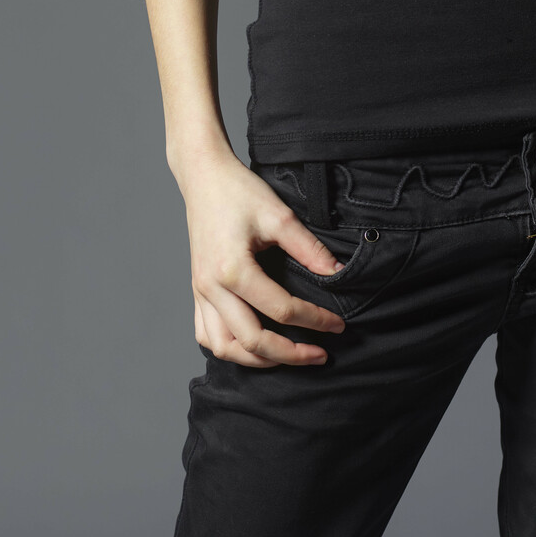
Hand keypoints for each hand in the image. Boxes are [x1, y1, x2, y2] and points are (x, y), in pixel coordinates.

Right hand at [177, 150, 348, 367]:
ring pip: (224, 348)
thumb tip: (337, 273)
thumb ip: (309, 248)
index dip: (315, 321)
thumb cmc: (238, 191)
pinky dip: (229, 348)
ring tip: (286, 356)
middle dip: (290, 354)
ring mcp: (200, 292)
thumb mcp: (279, 215)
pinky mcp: (197, 290)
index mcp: (233, 270)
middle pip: (252, 341)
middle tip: (320, 355)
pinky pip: (206, 334)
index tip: (338, 324)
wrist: (203, 177)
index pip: (281, 309)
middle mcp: (212, 288)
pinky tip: (251, 345)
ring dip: (256, 359)